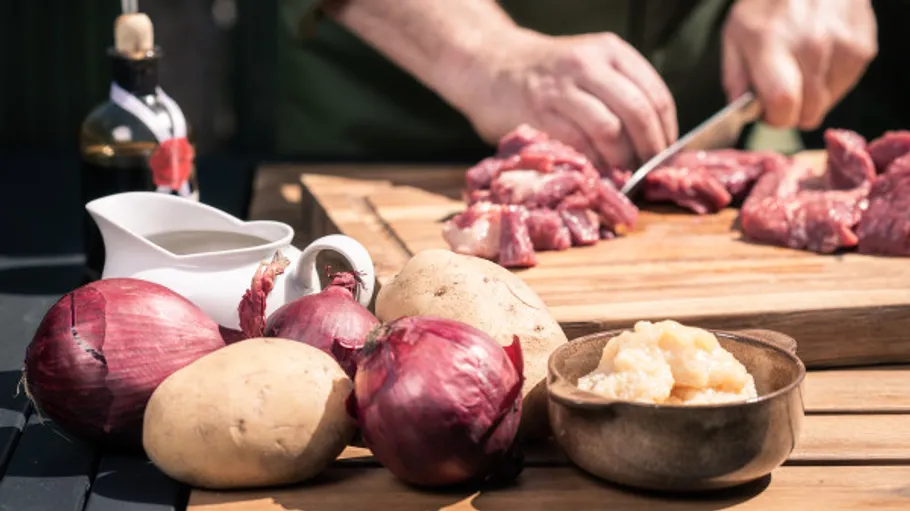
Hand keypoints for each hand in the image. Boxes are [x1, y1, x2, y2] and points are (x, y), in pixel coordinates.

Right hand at [461, 30, 676, 168]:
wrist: (491, 65)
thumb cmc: (547, 75)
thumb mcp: (591, 66)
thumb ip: (621, 92)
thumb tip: (656, 142)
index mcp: (611, 51)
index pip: (655, 96)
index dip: (666, 133)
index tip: (665, 157)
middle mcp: (588, 64)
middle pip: (638, 112)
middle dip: (649, 150)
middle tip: (648, 172)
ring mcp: (561, 88)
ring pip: (609, 131)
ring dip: (621, 161)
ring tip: (623, 176)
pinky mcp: (538, 113)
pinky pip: (576, 145)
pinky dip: (591, 165)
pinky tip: (595, 174)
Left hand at [722, 0, 877, 129]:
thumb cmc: (768, 5)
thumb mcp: (735, 34)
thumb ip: (735, 78)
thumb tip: (743, 113)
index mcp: (772, 44)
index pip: (783, 103)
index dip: (774, 118)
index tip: (768, 112)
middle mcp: (811, 46)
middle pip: (808, 112)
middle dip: (792, 112)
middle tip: (782, 93)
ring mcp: (842, 47)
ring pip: (827, 103)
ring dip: (811, 97)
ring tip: (800, 69)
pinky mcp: (863, 48)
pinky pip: (844, 86)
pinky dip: (829, 82)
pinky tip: (819, 59)